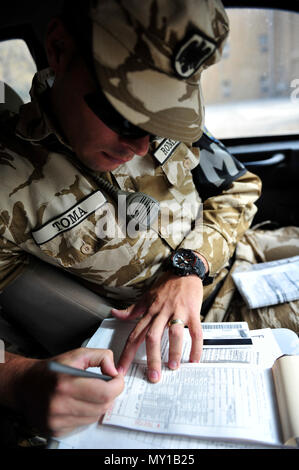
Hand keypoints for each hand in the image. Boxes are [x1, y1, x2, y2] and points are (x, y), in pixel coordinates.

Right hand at [3, 348, 123, 436]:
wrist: (25, 385)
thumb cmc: (51, 370)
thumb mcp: (77, 354)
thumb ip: (101, 357)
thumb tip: (115, 371)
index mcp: (65, 384)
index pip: (105, 392)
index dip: (117, 385)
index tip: (116, 379)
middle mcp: (59, 405)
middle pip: (103, 406)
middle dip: (109, 394)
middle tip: (103, 384)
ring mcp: (57, 421)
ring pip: (95, 416)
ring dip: (98, 404)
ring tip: (87, 393)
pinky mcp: (56, 430)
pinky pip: (84, 424)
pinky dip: (87, 413)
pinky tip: (77, 403)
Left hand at [111, 271, 203, 382]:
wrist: (185, 269)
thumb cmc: (166, 284)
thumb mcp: (146, 296)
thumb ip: (132, 309)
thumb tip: (114, 314)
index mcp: (149, 311)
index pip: (135, 334)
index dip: (127, 353)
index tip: (122, 369)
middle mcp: (161, 312)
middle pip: (152, 337)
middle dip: (151, 358)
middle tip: (153, 376)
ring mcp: (177, 311)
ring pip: (173, 334)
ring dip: (173, 352)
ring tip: (173, 367)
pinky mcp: (192, 311)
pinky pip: (195, 331)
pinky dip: (196, 346)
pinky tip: (194, 358)